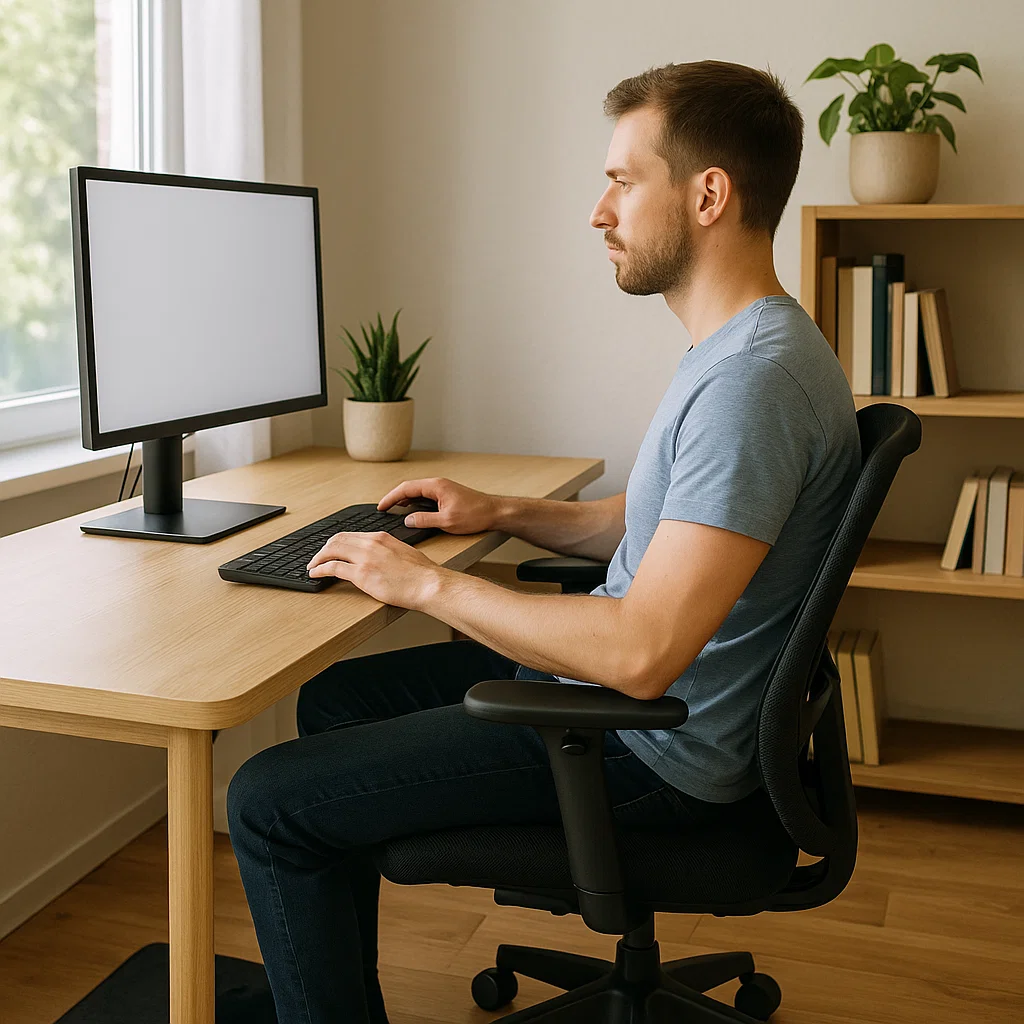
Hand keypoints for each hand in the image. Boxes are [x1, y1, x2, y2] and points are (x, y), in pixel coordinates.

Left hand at [306, 531, 442, 609]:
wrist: (428, 584)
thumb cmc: (422, 573)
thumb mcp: (404, 552)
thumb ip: (388, 551)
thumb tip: (381, 559)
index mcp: (381, 537)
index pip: (351, 535)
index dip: (336, 542)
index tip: (331, 549)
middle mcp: (371, 543)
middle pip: (337, 540)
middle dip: (324, 549)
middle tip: (318, 558)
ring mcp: (365, 558)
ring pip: (331, 551)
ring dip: (318, 558)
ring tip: (312, 566)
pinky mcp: (361, 574)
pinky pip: (332, 568)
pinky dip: (320, 570)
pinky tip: (316, 574)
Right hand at [376, 477, 499, 533]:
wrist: (494, 512)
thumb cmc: (475, 514)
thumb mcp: (447, 521)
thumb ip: (424, 520)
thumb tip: (407, 520)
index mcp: (435, 486)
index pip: (406, 488)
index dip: (391, 497)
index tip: (381, 506)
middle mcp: (438, 484)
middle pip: (409, 487)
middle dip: (394, 498)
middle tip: (383, 509)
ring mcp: (442, 488)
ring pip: (417, 491)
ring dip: (404, 499)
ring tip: (393, 510)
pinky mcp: (446, 495)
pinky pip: (425, 495)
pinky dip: (414, 501)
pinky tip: (411, 510)